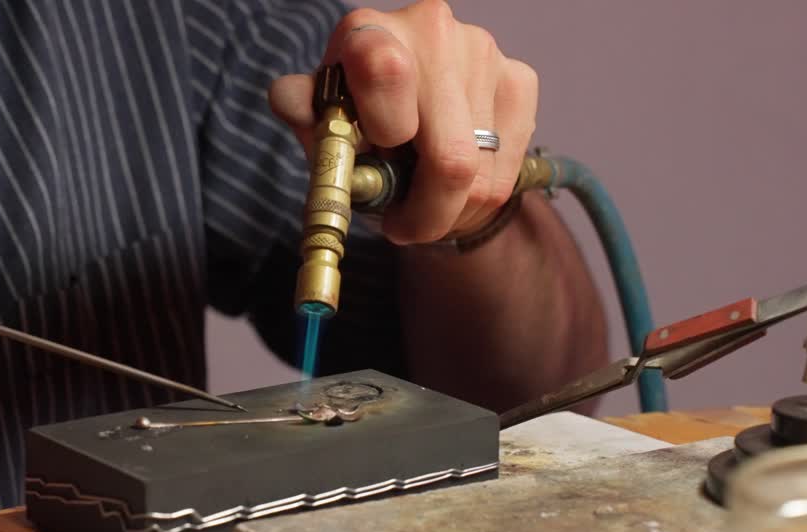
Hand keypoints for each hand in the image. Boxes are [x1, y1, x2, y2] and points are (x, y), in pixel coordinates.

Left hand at [269, 0, 537, 243]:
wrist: (411, 128)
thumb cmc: (356, 129)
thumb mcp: (324, 130)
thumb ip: (305, 116)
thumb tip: (287, 98)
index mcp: (368, 32)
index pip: (384, 70)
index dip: (386, 130)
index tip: (378, 154)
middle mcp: (432, 28)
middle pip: (451, 156)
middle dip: (427, 212)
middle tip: (403, 228)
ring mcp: (482, 52)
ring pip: (479, 176)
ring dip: (448, 213)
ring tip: (423, 207)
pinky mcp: (519, 79)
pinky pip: (505, 173)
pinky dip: (477, 201)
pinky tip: (454, 190)